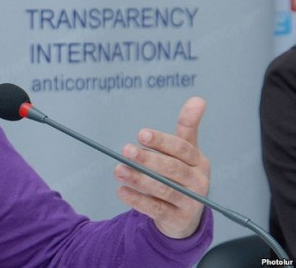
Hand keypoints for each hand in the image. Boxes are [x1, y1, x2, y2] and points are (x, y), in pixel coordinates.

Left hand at [114, 97, 209, 238]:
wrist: (186, 215)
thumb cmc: (182, 174)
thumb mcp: (186, 151)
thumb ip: (188, 126)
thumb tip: (198, 99)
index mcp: (199, 162)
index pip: (182, 149)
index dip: (162, 141)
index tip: (141, 134)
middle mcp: (198, 182)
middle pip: (172, 169)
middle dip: (148, 159)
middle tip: (126, 150)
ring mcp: (189, 203)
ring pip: (163, 189)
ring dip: (139, 179)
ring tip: (118, 169)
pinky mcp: (177, 220)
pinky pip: (156, 209)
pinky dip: (138, 200)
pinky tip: (121, 191)